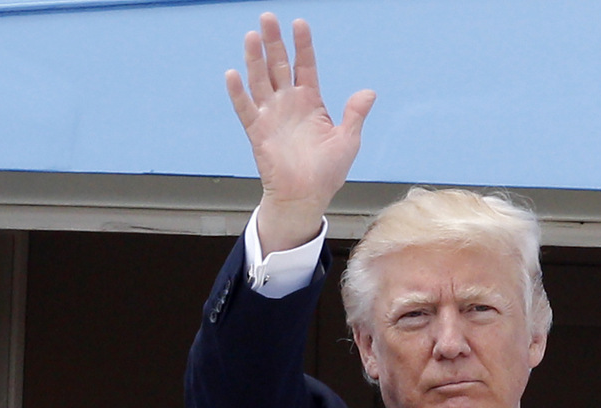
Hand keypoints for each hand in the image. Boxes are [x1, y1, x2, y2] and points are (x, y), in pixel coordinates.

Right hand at [226, 14, 375, 252]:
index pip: (304, 65)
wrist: (306, 197)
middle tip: (267, 17)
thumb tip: (368, 92)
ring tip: (251, 36)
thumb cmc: (327, 172)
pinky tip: (232, 74)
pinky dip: (238, 93)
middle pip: (277, 65)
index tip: (299, 23)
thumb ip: (355, 114)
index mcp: (310, 102)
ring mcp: (271, 116)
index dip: (302, 45)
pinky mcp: (257, 132)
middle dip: (273, 42)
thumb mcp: (348, 139)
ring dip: (254, 59)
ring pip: (259, 80)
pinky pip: (245, 109)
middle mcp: (288, 104)